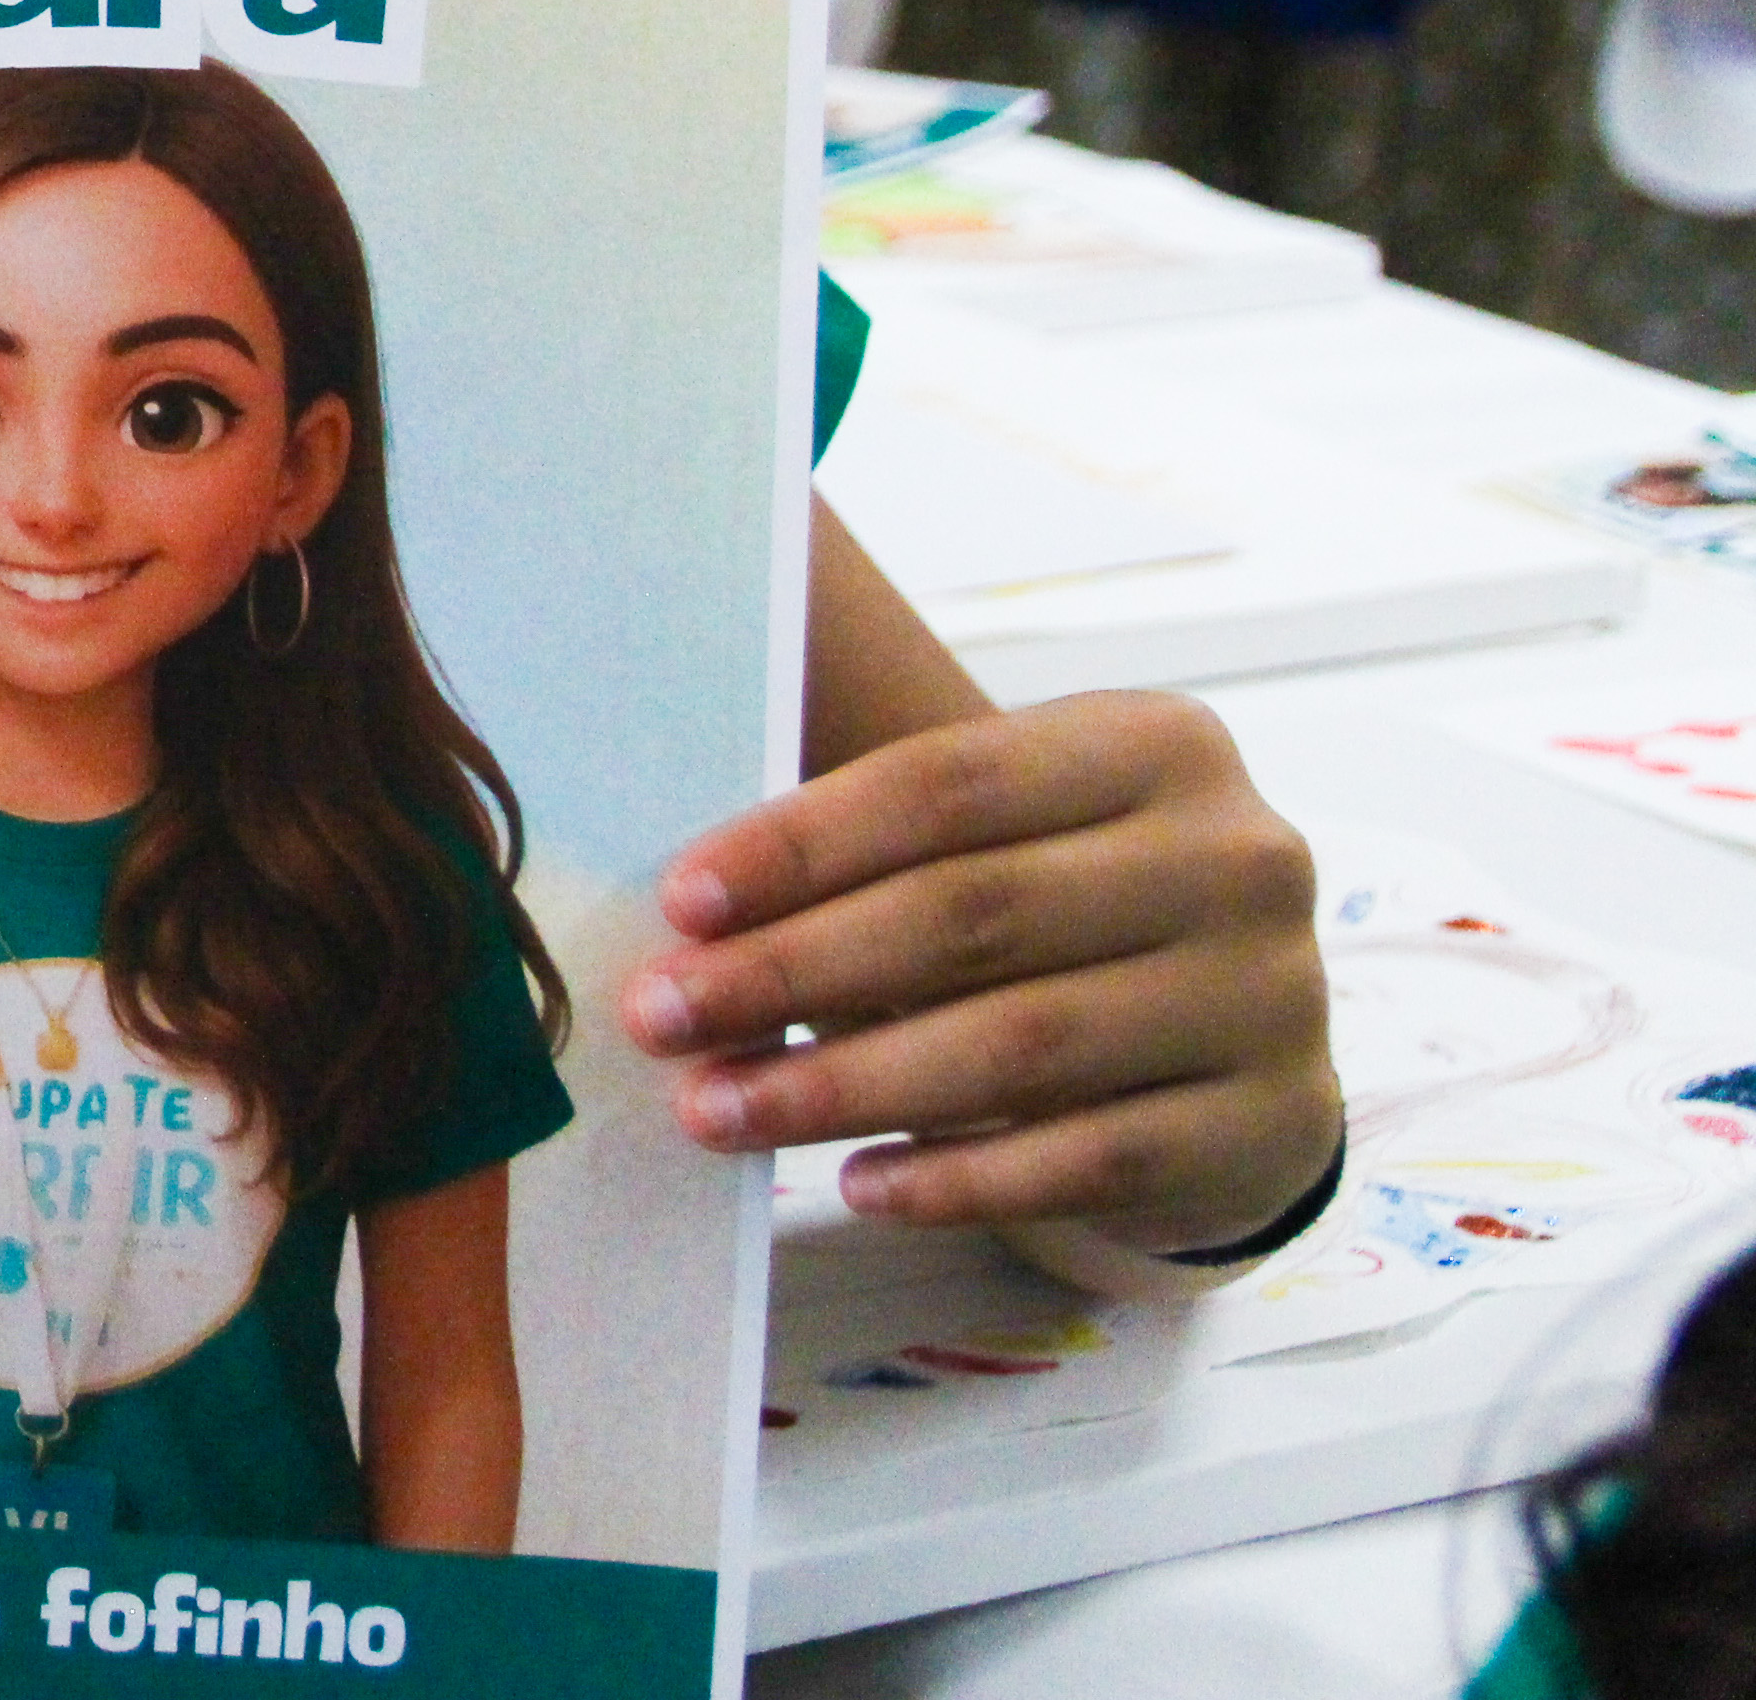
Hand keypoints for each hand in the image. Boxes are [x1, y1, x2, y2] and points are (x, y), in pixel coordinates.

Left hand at [625, 689, 1335, 1249]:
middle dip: (793, 969)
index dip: (802, 843)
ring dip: (842, 1085)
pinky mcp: (1267, 1123)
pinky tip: (853, 1183)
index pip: (949, 783)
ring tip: (715, 1109)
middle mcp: (1234, 859)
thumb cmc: (1075, 911)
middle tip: (663, 1016)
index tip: (680, 902)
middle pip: (973, 915)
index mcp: (1157, 746)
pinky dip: (956, 1178)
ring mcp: (1267, 996)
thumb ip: (886, 848)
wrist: (1246, 1040)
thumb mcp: (1013, 837)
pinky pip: (1084, 1161)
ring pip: (1018, 1047)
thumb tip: (692, 919)